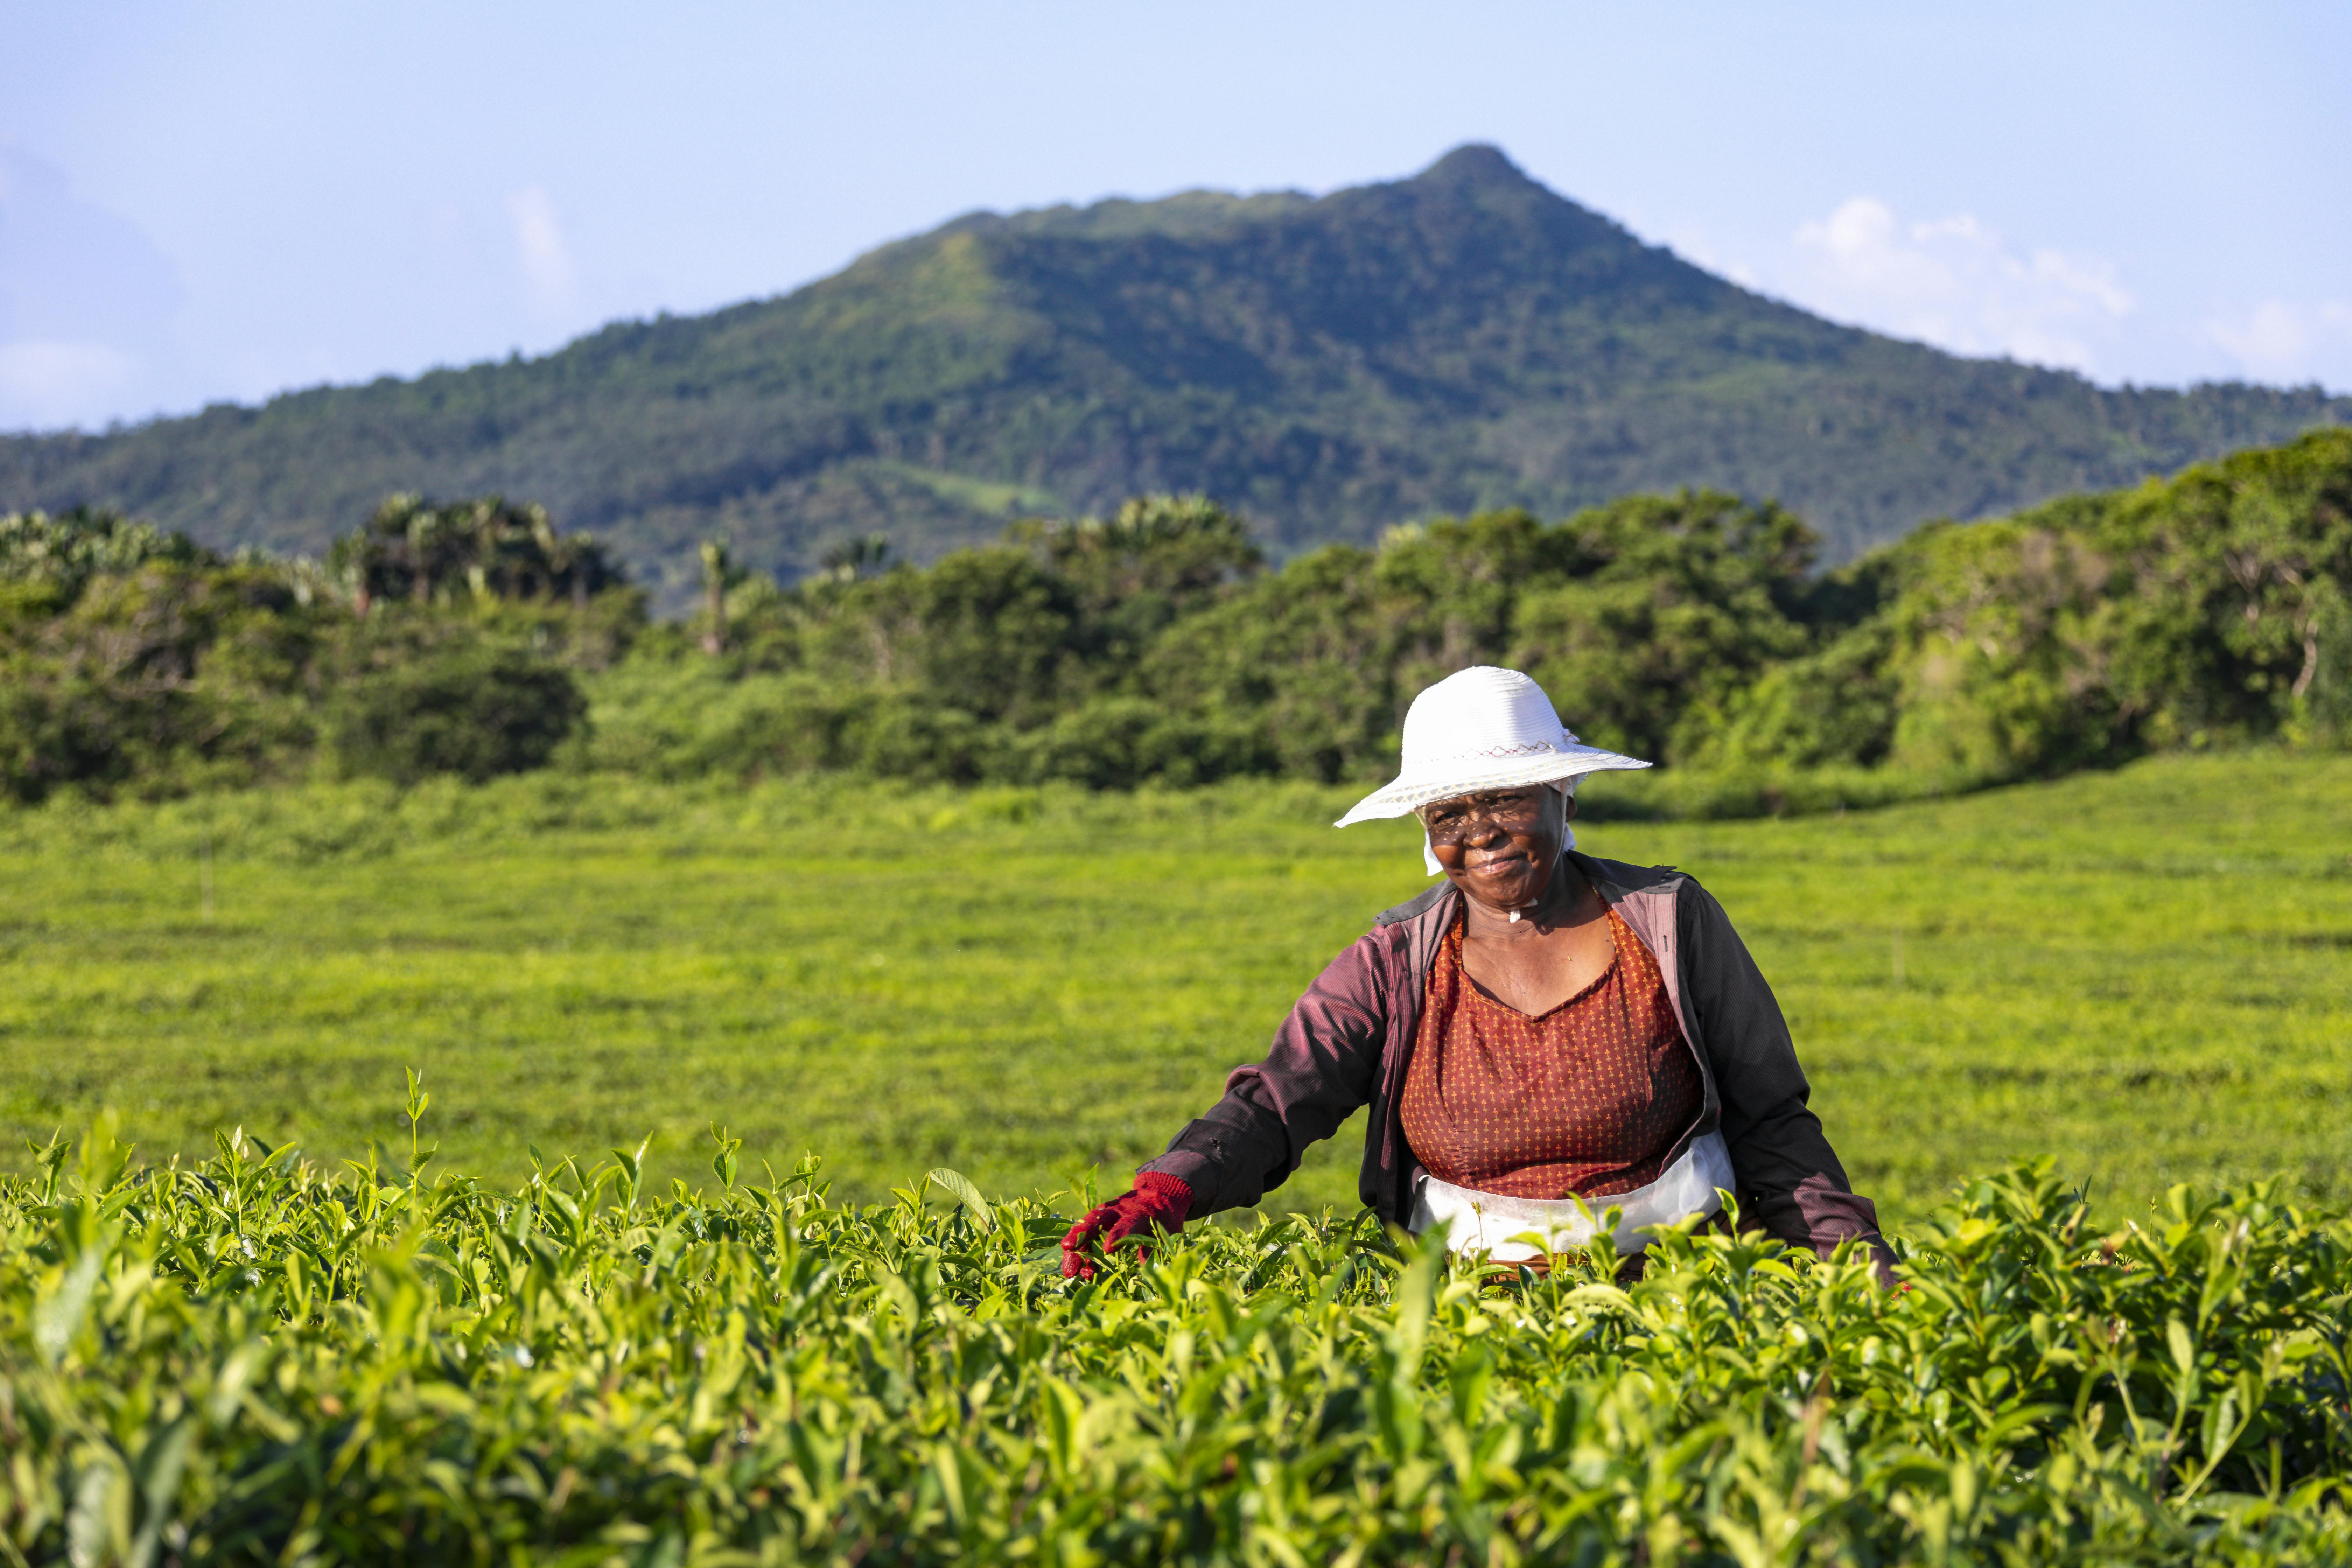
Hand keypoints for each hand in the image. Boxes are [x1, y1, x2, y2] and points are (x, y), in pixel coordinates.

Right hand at [1060, 1172, 1193, 1279]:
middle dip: (1081, 1234)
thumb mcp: (1167, 1230)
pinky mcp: (1101, 1219)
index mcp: (1140, 1213)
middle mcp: (1119, 1210)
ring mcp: (1107, 1212)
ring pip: (1086, 1227)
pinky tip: (1079, 1270)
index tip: (1107, 1250)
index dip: (1117, 1236)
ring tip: (1070, 1271)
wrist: (1160, 1192)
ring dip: (1076, 1249)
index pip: (1127, 1224)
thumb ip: (1154, 1247)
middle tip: (1067, 1249)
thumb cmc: (1164, 1216)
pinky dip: (1081, 1252)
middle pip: (1097, 1220)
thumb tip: (1145, 1266)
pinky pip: (1087, 1234)